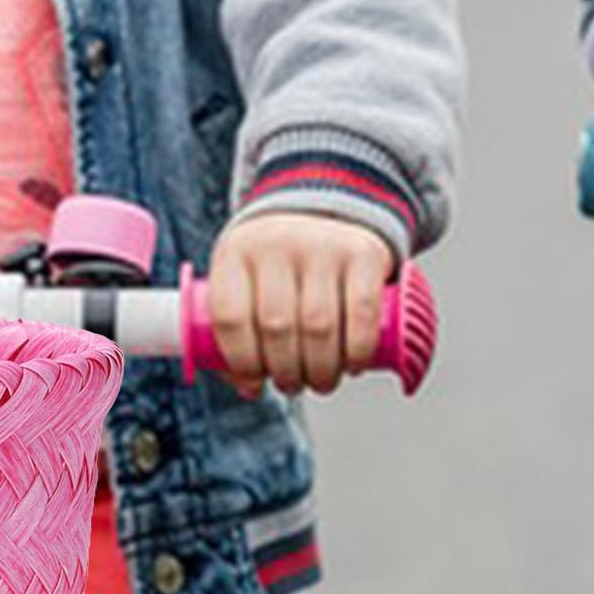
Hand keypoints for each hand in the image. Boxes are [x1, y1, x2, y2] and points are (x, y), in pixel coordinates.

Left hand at [207, 214, 394, 396]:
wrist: (327, 206)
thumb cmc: (276, 266)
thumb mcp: (245, 282)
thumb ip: (238, 332)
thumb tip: (248, 388)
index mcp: (234, 254)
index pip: (230, 317)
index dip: (241, 362)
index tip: (255, 384)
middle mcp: (275, 244)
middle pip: (276, 327)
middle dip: (286, 372)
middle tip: (293, 386)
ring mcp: (321, 245)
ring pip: (318, 326)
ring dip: (321, 369)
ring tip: (320, 382)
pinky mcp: (363, 252)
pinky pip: (362, 313)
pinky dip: (358, 350)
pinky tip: (353, 366)